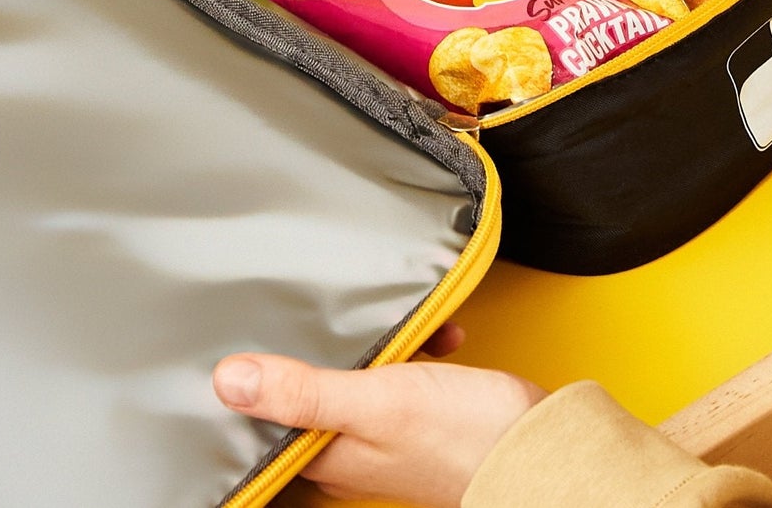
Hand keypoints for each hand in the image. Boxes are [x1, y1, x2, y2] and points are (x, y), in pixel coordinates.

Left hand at [213, 325, 545, 506]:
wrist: (540, 451)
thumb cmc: (463, 437)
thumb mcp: (375, 401)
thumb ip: (304, 390)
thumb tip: (230, 380)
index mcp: (328, 457)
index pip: (267, 422)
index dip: (253, 384)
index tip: (242, 344)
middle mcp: (350, 450)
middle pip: (310, 390)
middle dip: (315, 350)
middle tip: (313, 313)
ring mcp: (386, 433)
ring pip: (357, 374)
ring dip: (373, 342)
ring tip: (388, 322)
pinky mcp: (420, 415)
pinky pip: (401, 371)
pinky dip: (415, 347)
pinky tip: (434, 334)